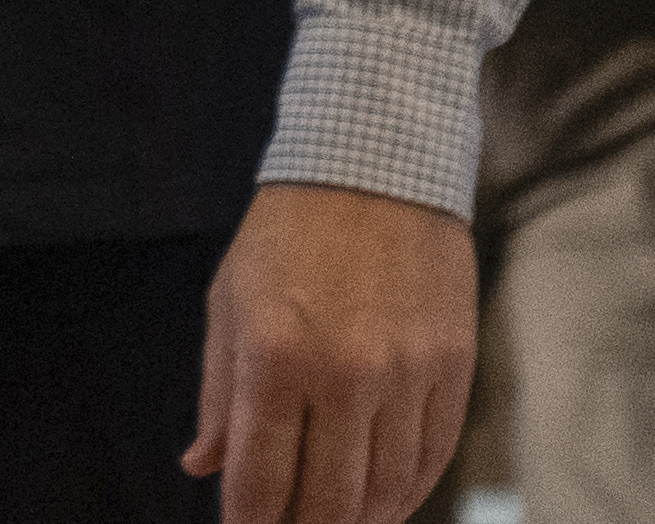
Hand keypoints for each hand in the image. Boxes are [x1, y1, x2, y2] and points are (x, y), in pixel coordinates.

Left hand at [184, 182, 474, 523]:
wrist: (374, 165)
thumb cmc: (287, 235)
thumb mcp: (230, 301)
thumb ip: (217, 393)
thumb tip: (202, 466)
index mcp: (274, 356)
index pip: (261, 481)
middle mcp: (345, 373)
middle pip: (330, 502)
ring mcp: (406, 373)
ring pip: (387, 491)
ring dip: (360, 521)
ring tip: (338, 520)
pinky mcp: (453, 366)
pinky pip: (434, 457)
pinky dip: (408, 491)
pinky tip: (386, 499)